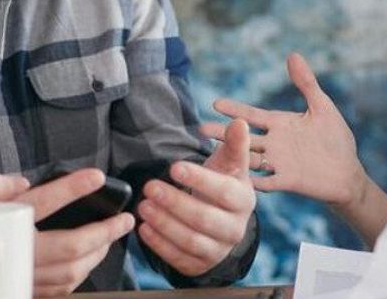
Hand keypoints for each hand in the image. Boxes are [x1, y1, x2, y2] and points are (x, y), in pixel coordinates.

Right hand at [0, 171, 134, 297]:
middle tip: (125, 219)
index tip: (97, 176)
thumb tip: (20, 184)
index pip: (45, 202)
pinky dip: (81, 275)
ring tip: (112, 237)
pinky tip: (90, 259)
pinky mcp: (23, 289)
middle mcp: (17, 254)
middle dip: (104, 232)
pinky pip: (60, 289)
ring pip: (71, 272)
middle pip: (70, 247)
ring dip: (97, 255)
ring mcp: (21, 277)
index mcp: (3, 223)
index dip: (73, 188)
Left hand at [137, 118, 256, 276]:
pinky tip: (144, 229)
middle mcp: (235, 228)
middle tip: (149, 187)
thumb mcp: (230, 164)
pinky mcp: (200, 264)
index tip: (174, 167)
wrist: (223, 220)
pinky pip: (179, 258)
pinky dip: (159, 245)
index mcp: (243, 200)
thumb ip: (234, 144)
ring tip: (143, 206)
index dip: (199, 180)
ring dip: (164, 224)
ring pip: (191, 241)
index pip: (224, 192)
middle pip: (205, 219)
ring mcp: (219, 250)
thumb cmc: (223, 184)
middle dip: (174, 203)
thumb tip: (239, 122)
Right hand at [201, 53, 367, 205]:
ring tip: (212, 153)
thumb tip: (292, 54)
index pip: (252, 115)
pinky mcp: (287, 181)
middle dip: (223, 132)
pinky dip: (253, 181)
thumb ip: (306, 83)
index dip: (235, 110)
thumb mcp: (322, 107)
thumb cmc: (336, 139)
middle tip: (201, 128)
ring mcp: (279, 163)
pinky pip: (266, 181)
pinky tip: (238, 179)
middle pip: (244, 137)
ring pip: (250, 158)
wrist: (348, 173)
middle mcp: (275, 143)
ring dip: (233, 154)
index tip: (215, 103)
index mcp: (280, 124)